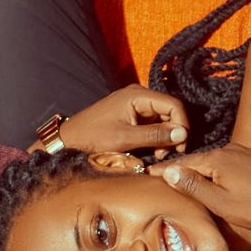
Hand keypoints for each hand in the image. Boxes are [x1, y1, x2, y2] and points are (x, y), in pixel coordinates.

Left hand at [58, 84, 188, 158]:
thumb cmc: (92, 138)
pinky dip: (156, 137)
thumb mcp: (125, 139)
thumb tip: (183, 134)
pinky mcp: (132, 114)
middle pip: (171, 111)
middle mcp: (139, 95)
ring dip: (165, 137)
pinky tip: (150, 150)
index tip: (180, 147)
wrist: (68, 140)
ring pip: (164, 119)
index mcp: (137, 95)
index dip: (182, 125)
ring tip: (156, 154)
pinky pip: (153, 123)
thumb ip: (155, 135)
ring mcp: (135, 104)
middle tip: (165, 154)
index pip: (174, 105)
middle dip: (173, 133)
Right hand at [154, 144, 250, 234]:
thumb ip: (194, 186)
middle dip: (180, 168)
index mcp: (218, 160)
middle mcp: (231, 150)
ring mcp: (246, 153)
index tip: (146, 173)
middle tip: (159, 175)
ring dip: (199, 170)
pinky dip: (217, 171)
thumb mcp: (221, 202)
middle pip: (199, 160)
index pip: (184, 163)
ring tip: (183, 177)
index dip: (164, 171)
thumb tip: (170, 171)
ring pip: (215, 162)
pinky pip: (229, 163)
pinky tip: (215, 178)